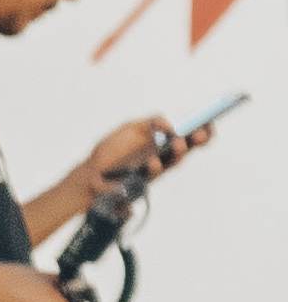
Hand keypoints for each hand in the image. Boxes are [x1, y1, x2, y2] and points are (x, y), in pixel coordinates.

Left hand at [74, 114, 201, 210]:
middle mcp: (165, 155)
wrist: (91, 171)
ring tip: (179, 143)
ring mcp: (156, 168)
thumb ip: (151, 122)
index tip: (210, 120)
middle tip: (200, 134)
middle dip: (197, 140)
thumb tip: (169, 124)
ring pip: (174, 161)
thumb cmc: (113, 149)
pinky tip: (152, 161)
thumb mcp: (131, 128)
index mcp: (164, 140)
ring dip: (179, 152)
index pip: (190, 134)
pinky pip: (152, 175)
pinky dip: (153, 166)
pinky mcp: (144, 181)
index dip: (203, 128)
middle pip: (189, 147)